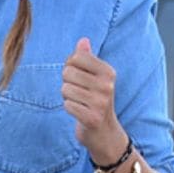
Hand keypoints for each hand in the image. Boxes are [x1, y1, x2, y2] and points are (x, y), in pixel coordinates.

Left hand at [60, 37, 126, 162]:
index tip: (78, 77)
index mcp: (108, 72)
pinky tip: (79, 112)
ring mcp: (100, 102)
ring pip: (65, 89)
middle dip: (67, 83)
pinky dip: (69, 108)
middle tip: (78, 93)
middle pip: (67, 72)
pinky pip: (67, 105)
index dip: (69, 66)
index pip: (76, 57)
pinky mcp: (92, 117)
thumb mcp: (95, 78)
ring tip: (79, 102)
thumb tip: (83, 40)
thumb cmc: (95, 100)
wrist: (104, 132)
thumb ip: (87, 58)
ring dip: (67, 97)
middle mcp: (107, 85)